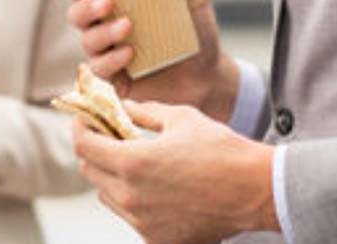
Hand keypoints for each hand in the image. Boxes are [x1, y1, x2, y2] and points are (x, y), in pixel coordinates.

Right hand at [62, 0, 239, 121]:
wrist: (209, 71)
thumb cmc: (194, 26)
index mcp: (115, 1)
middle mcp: (104, 26)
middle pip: (76, 15)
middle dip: (84, 7)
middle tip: (106, 1)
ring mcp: (108, 54)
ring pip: (88, 42)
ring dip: (102, 33)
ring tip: (128, 26)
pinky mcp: (116, 79)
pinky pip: (102, 70)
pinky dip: (112, 60)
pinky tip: (129, 53)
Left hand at [74, 101, 278, 243]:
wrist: (256, 190)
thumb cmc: (221, 149)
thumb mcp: (181, 118)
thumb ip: (144, 112)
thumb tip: (123, 107)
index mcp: (132, 162)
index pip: (83, 146)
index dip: (80, 128)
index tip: (85, 119)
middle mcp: (131, 196)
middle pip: (89, 171)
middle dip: (94, 150)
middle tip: (109, 136)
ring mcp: (142, 222)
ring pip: (107, 195)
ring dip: (112, 176)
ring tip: (135, 161)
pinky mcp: (156, 239)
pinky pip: (130, 216)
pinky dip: (133, 199)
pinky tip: (155, 186)